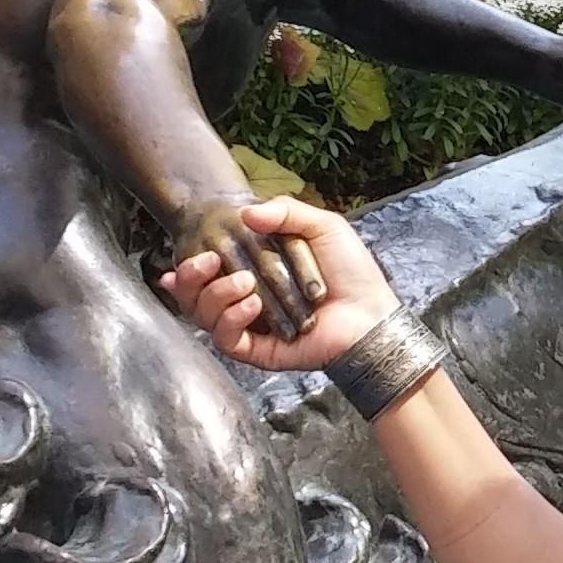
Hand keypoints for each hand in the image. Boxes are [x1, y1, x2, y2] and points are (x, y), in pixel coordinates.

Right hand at [162, 193, 365, 355]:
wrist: (370, 312)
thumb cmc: (350, 272)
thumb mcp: (321, 227)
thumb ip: (285, 211)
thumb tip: (244, 213)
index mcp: (254, 273)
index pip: (208, 270)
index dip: (191, 263)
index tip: (194, 250)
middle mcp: (246, 300)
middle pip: (195, 295)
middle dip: (191, 278)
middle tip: (208, 260)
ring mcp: (251, 327)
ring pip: (204, 316)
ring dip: (217, 294)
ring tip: (246, 281)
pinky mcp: (258, 351)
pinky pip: (226, 340)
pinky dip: (232, 319)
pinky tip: (252, 304)